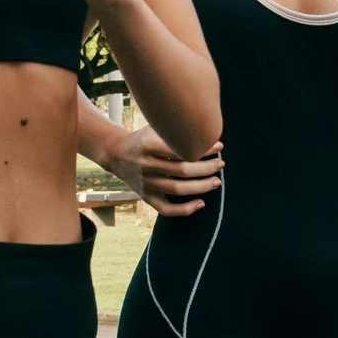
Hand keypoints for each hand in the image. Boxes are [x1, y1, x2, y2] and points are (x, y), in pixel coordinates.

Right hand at [102, 131, 223, 216]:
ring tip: (216, 181)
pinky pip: (166, 209)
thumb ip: (176, 129)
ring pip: (177, 190)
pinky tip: (201, 203)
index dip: (203, 149)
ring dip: (201, 187)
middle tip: (221, 164)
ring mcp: (145, 183)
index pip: (181, 149)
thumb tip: (210, 131)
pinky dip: (185, 210)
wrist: (116, 153)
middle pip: (182, 171)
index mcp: (148, 145)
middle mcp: (146, 165)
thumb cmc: (144, 137)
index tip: (219, 146)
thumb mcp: (155, 127)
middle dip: (206, 168)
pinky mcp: (145, 197)